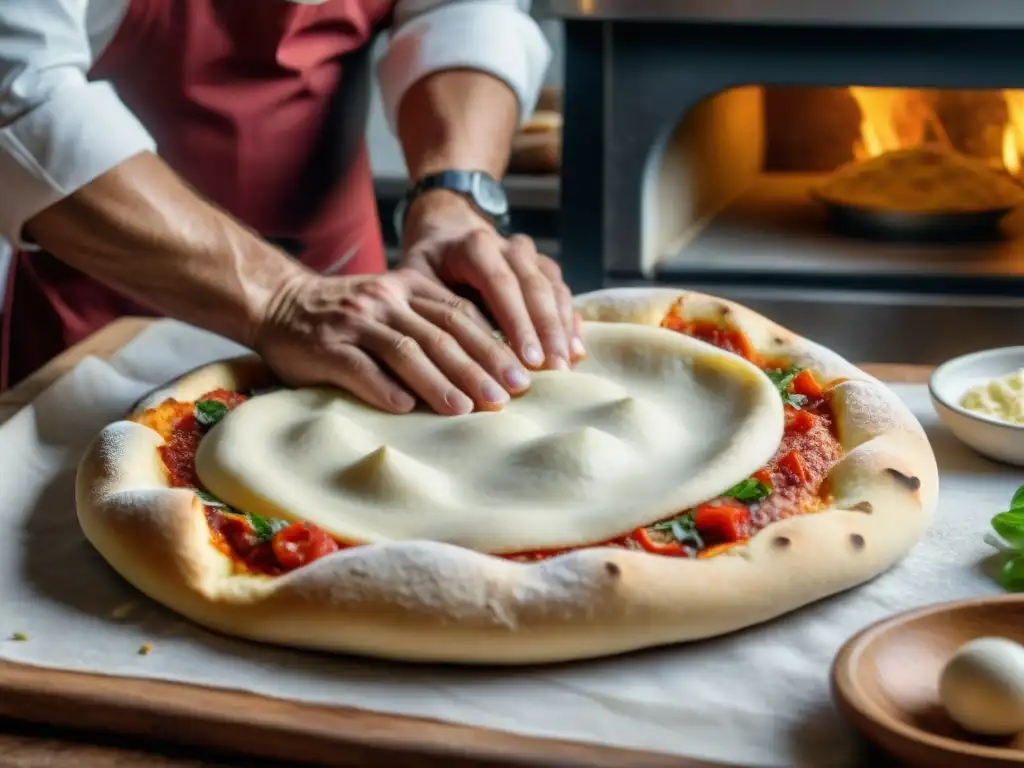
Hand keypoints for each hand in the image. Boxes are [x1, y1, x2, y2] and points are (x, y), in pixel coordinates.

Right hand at [253, 268, 531, 415]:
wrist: (278, 302)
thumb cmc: (348, 315)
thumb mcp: (393, 303)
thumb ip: (430, 322)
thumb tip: (487, 365)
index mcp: (409, 285)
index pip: (461, 314)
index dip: (495, 344)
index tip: (522, 373)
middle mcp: (387, 300)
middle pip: (442, 333)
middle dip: (479, 366)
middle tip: (508, 395)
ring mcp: (355, 322)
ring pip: (407, 351)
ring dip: (440, 382)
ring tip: (466, 408)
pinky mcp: (326, 347)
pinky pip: (360, 368)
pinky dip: (385, 389)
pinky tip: (407, 409)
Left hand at [400, 190, 583, 370]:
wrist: (448, 233)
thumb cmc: (427, 267)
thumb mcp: (414, 282)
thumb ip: (432, 312)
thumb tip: (447, 361)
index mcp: (474, 245)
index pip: (501, 283)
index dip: (518, 323)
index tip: (530, 360)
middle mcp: (508, 246)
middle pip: (534, 288)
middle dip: (546, 333)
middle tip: (554, 372)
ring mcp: (531, 256)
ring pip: (554, 290)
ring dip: (561, 330)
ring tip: (565, 368)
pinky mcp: (544, 267)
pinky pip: (562, 293)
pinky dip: (569, 322)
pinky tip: (575, 351)